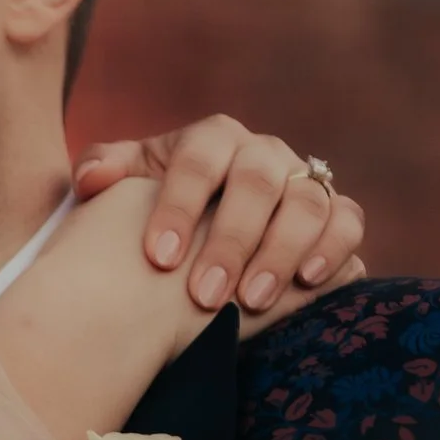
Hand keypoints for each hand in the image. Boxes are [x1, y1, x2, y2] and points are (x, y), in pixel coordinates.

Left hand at [72, 115, 365, 316]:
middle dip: (230, 240)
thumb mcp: (125, 191)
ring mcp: (304, 181)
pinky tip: (307, 282)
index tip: (158, 258)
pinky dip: (334, 247)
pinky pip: (347, 220)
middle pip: (256, 182)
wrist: (204, 237)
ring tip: (249, 300)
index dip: (179, 205)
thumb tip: (92, 180)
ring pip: (306, 202)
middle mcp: (263, 153)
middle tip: (203, 295)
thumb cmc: (157, 213)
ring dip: (280, 251)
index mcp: (211, 139)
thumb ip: (103, 174)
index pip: (198, 159)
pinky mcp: (336, 212)